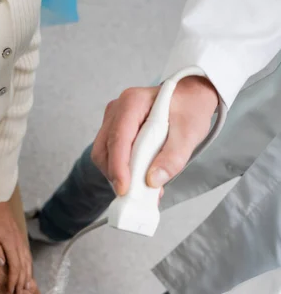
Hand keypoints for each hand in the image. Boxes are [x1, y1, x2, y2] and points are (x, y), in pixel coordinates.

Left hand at [0, 199, 37, 293]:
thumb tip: (1, 264)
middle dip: (22, 282)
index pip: (15, 267)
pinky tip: (28, 272)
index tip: (12, 291)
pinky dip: (28, 267)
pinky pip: (27, 257)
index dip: (14, 281)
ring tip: (26, 288)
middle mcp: (19, 244)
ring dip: (28, 276)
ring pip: (28, 263)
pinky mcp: (21, 240)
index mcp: (11, 244)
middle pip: (24, 267)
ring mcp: (22, 241)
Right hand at [91, 76, 218, 195]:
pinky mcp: (114, 133)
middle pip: (104, 150)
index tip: (124, 189)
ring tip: (142, 187)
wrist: (190, 100)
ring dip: (118, 175)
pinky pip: (110, 157)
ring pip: (103, 156)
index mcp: (134, 102)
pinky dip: (122, 172)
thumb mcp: (189, 134)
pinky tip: (140, 179)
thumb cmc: (189, 110)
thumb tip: (153, 180)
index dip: (119, 166)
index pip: (118, 137)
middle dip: (116, 175)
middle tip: (136, 193)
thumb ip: (172, 158)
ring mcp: (113, 121)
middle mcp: (117, 110)